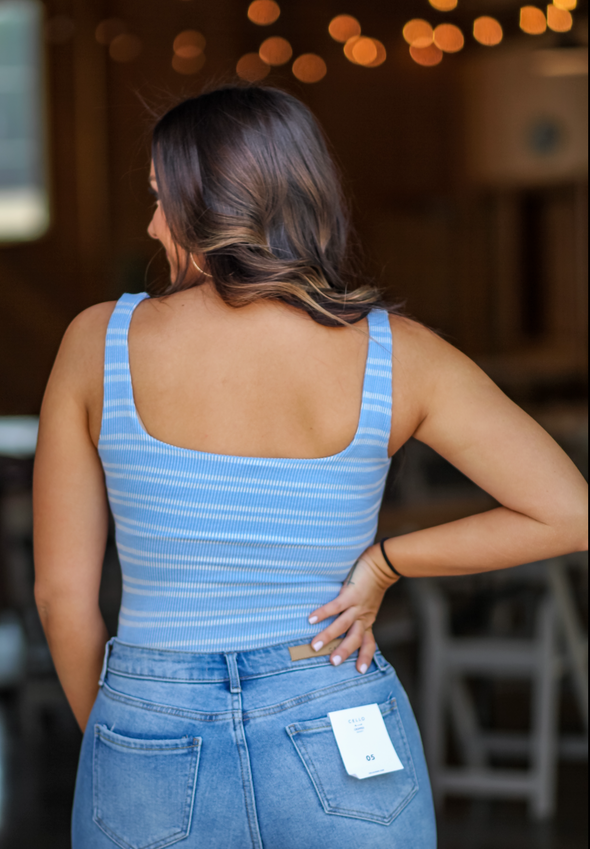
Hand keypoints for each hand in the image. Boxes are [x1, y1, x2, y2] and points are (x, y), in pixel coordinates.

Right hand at [307, 543, 398, 673]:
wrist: (382, 565)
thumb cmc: (373, 584)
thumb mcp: (370, 604)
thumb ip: (361, 614)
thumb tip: (347, 623)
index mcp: (367, 620)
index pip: (368, 643)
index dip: (365, 656)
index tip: (361, 671)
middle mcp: (363, 616)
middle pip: (355, 638)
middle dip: (344, 651)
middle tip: (333, 663)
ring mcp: (357, 606)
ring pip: (343, 625)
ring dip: (329, 636)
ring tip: (315, 646)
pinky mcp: (351, 593)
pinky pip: (336, 606)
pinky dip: (323, 613)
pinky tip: (311, 619)